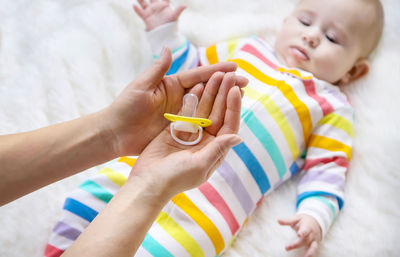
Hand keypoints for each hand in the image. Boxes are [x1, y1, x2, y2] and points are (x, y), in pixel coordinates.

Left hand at [103, 47, 247, 155]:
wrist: (116, 133)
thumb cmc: (125, 108)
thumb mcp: (141, 87)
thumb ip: (156, 70)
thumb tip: (167, 48)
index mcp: (171, 85)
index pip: (198, 76)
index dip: (216, 71)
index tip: (235, 67)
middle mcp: (179, 98)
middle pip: (207, 89)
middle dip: (226, 85)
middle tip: (246, 81)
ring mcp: (180, 114)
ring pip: (207, 106)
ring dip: (224, 102)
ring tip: (242, 97)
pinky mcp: (179, 129)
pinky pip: (200, 123)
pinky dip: (214, 120)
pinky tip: (227, 119)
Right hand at [130, 71, 242, 197]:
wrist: (148, 181)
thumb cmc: (175, 178)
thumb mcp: (199, 165)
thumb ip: (217, 149)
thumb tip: (238, 137)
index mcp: (215, 150)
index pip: (229, 125)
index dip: (233, 108)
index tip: (235, 90)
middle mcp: (206, 141)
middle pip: (219, 114)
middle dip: (224, 94)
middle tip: (229, 75)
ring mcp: (191, 134)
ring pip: (204, 109)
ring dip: (211, 92)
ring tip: (217, 75)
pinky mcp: (176, 129)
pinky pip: (188, 110)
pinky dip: (193, 98)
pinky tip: (199, 83)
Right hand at [133, 0, 185, 30]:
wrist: (164, 35)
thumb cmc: (171, 25)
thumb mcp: (174, 17)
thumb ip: (178, 10)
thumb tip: (185, 6)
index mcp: (164, 5)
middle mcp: (156, 6)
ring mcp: (150, 11)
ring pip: (143, 3)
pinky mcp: (146, 17)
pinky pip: (140, 12)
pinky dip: (137, 9)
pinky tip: (134, 5)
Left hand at [278, 214, 321, 256]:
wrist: (316, 222)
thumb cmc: (304, 220)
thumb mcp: (296, 218)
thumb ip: (288, 220)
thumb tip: (278, 220)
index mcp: (307, 226)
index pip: (305, 229)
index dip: (302, 232)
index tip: (299, 234)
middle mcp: (311, 234)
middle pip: (305, 240)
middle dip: (296, 244)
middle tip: (286, 248)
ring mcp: (314, 240)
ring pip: (312, 247)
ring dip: (309, 253)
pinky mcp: (314, 245)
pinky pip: (313, 251)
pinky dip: (311, 255)